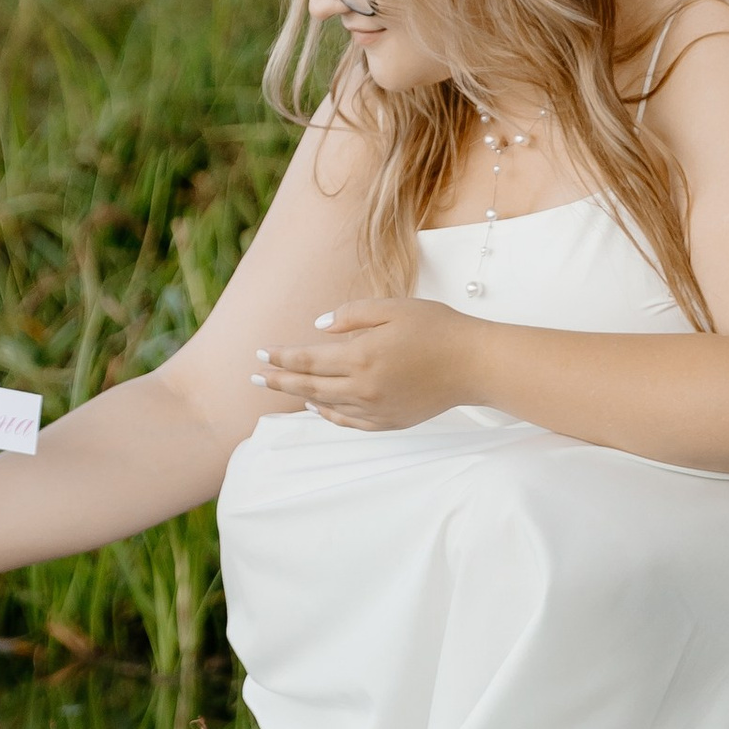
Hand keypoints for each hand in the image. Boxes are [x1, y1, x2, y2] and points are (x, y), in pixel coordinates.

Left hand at [253, 298, 490, 431]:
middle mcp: (363, 388)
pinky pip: (349, 421)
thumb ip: (351, 315)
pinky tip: (318, 405)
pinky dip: (328, 413)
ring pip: (326, 405)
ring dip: (301, 395)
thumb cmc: (436, 328)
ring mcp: (376, 409)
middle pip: (309, 385)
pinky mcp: (390, 421)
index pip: (307, 359)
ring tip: (282, 387)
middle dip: (278, 379)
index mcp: (361, 357)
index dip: (280, 356)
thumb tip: (319, 327)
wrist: (475, 364)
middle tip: (254, 376)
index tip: (260, 352)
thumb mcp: (391, 307)